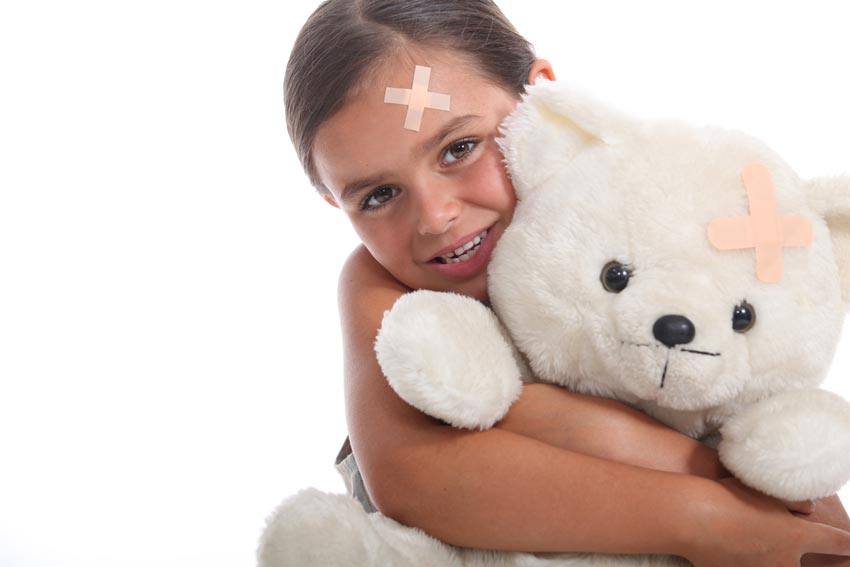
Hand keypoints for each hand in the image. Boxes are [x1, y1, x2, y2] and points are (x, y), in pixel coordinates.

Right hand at [685, 478, 849, 566]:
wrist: (693, 518)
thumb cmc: (729, 499)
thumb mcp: (766, 492)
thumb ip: (793, 503)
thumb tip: (808, 509)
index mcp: (797, 536)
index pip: (836, 543)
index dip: (847, 545)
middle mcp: (785, 561)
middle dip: (811, 559)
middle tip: (797, 546)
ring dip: (776, 561)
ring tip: (757, 543)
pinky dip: (747, 563)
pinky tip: (737, 551)